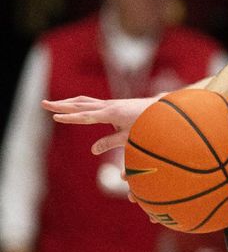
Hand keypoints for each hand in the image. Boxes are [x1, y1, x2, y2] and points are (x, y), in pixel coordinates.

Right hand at [41, 95, 157, 153]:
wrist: (160, 109)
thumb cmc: (147, 125)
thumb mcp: (129, 137)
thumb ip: (111, 142)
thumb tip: (93, 150)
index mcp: (111, 113)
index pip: (86, 116)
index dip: (70, 118)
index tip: (55, 117)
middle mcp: (108, 106)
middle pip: (80, 105)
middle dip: (61, 105)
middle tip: (43, 104)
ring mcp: (110, 104)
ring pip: (84, 101)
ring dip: (68, 102)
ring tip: (52, 104)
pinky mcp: (112, 105)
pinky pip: (91, 102)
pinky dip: (79, 102)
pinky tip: (73, 104)